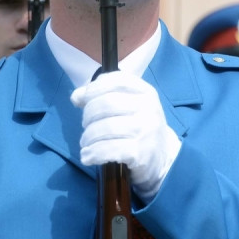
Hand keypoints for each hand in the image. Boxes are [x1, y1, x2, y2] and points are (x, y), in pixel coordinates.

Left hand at [71, 70, 181, 202]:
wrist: (162, 157)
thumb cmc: (139, 127)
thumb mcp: (128, 106)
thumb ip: (102, 96)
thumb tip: (76, 96)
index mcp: (146, 93)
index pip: (117, 81)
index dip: (94, 88)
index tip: (83, 99)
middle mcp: (149, 108)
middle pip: (105, 104)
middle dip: (87, 116)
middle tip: (87, 126)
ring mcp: (146, 130)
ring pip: (103, 128)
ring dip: (87, 138)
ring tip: (87, 143)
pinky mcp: (140, 153)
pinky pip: (106, 150)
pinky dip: (92, 153)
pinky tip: (89, 156)